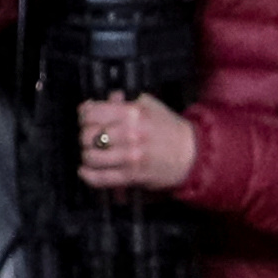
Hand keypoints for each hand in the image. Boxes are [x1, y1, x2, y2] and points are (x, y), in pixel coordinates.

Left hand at [75, 92, 198, 193]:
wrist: (193, 154)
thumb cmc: (170, 129)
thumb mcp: (150, 106)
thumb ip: (124, 101)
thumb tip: (103, 99)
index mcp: (133, 114)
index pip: (91, 113)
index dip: (85, 115)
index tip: (88, 118)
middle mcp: (129, 135)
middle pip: (87, 135)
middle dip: (85, 136)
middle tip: (91, 137)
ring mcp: (130, 157)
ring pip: (90, 157)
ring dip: (88, 155)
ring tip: (94, 152)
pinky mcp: (131, 176)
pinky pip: (100, 178)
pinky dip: (88, 175)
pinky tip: (85, 170)